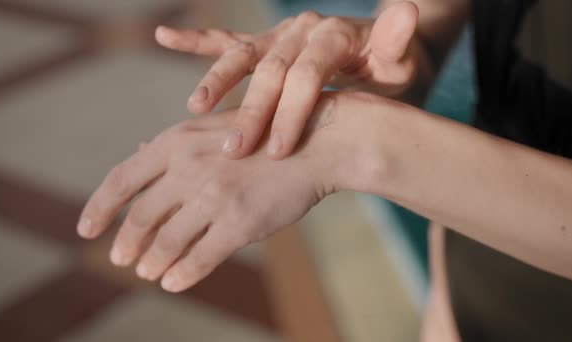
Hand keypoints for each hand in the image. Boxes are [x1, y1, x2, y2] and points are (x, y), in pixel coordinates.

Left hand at [76, 93, 361, 291]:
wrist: (317, 143)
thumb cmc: (266, 135)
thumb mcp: (214, 128)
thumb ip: (175, 144)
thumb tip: (136, 153)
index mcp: (178, 140)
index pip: (123, 179)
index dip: (100, 208)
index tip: (86, 230)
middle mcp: (189, 167)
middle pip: (142, 215)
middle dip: (127, 241)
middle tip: (121, 259)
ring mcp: (214, 196)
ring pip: (167, 241)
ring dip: (152, 262)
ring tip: (147, 272)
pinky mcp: (240, 223)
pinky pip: (199, 257)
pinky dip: (181, 274)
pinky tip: (173, 282)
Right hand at [155, 2, 418, 159]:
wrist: (384, 58)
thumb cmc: (393, 71)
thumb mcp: (403, 62)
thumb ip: (398, 41)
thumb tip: (407, 10)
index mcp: (334, 35)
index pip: (307, 74)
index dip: (291, 111)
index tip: (276, 150)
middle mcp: (302, 30)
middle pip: (271, 69)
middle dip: (252, 110)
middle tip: (234, 149)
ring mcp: (281, 36)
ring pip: (243, 54)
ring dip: (217, 80)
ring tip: (196, 106)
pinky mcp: (266, 44)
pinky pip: (228, 39)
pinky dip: (197, 41)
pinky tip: (164, 37)